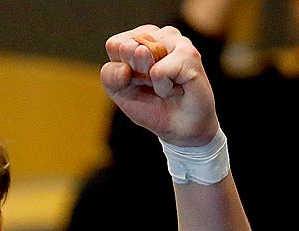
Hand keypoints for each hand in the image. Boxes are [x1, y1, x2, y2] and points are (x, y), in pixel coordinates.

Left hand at [102, 26, 220, 147]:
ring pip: (142, 55)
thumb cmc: (153, 106)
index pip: (114, 45)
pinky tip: (176, 89)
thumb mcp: (120, 92)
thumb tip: (125, 68)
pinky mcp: (189, 53)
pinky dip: (163, 88)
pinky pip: (158, 71)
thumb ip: (110, 76)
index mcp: (141, 37)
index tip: (137, 82)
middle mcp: (160, 34)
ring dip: (149, 81)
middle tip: (153, 86)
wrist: (182, 129)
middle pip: (126, 47)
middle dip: (134, 75)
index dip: (120, 70)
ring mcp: (176, 40)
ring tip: (166, 86)